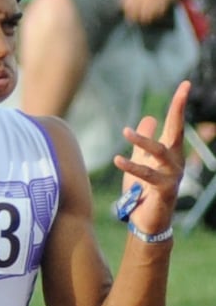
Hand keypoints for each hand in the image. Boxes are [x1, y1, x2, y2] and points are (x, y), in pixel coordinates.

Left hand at [115, 80, 188, 235]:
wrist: (148, 221)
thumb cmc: (144, 190)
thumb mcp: (143, 161)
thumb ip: (144, 141)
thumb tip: (148, 117)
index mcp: (171, 152)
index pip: (175, 124)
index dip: (178, 104)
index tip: (185, 84)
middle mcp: (175, 160)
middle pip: (177, 131)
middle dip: (179, 109)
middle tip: (183, 90)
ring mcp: (172, 175)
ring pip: (159, 152)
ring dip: (142, 141)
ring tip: (126, 132)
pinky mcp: (164, 189)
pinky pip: (147, 175)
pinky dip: (132, 167)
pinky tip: (119, 159)